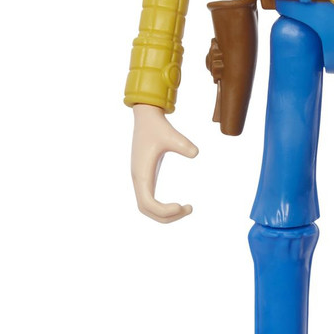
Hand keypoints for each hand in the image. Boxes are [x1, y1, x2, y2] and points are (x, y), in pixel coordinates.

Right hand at [131, 103, 198, 222]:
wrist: (146, 117)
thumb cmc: (157, 126)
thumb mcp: (171, 134)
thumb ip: (183, 144)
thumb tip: (195, 153)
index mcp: (142, 173)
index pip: (147, 203)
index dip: (164, 210)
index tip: (182, 206)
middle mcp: (139, 178)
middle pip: (146, 210)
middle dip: (166, 216)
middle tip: (188, 209)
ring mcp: (141, 178)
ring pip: (146, 207)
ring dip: (164, 214)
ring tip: (186, 208)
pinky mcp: (145, 176)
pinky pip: (149, 199)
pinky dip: (162, 207)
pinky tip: (177, 204)